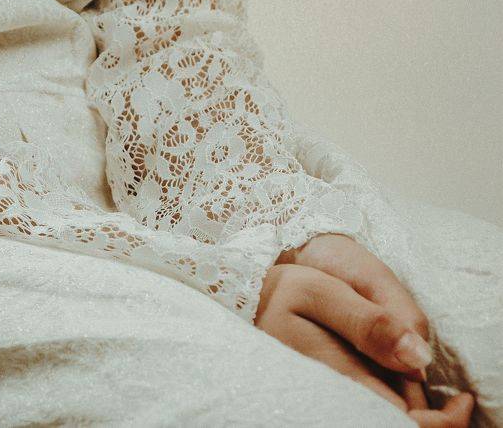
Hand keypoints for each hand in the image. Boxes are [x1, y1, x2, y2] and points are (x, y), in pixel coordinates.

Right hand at [254, 248, 474, 422]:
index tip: (462, 402)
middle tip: (458, 402)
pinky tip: (398, 382)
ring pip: (385, 417)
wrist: (243, 299)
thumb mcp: (321, 292)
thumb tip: (418, 360)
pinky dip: (395, 405)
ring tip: (420, 380)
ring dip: (413, 411)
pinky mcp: (329, 397)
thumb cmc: (283, 290)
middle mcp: (334, 399)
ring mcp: (330, 400)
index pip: (403, 420)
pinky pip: (369, 409)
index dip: (440, 422)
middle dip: (432, 420)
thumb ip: (370, 323)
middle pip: (397, 424)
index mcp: (337, 377)